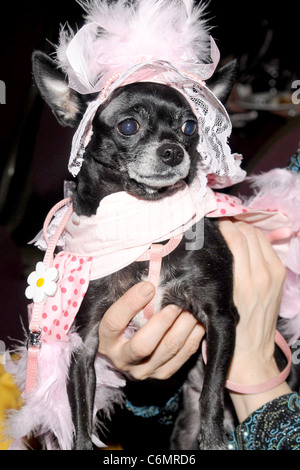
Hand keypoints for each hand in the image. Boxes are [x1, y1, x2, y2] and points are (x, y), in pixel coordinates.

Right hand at [98, 281, 204, 379]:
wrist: (128, 353)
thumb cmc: (125, 323)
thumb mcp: (120, 310)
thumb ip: (132, 298)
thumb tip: (152, 282)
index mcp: (107, 340)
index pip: (115, 322)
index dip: (130, 303)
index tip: (148, 286)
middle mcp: (123, 359)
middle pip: (143, 345)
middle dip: (164, 321)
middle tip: (177, 302)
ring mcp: (144, 370)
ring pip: (168, 349)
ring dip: (184, 326)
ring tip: (192, 307)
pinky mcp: (163, 374)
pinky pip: (183, 355)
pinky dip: (193, 336)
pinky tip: (198, 321)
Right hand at [219, 220, 290, 420]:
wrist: (251, 353)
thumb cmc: (228, 329)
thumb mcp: (217, 302)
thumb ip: (217, 273)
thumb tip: (211, 246)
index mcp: (244, 282)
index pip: (237, 238)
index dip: (224, 226)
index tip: (212, 224)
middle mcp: (262, 275)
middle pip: (249, 233)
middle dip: (234, 224)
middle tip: (218, 225)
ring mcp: (274, 275)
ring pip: (259, 237)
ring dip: (245, 229)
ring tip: (230, 230)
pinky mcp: (279, 276)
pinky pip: (267, 247)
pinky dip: (255, 240)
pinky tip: (243, 241)